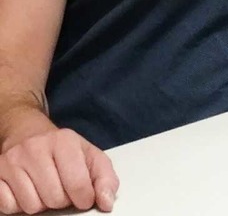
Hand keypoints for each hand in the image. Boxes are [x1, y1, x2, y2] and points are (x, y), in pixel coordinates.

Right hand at [0, 129, 117, 213]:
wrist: (28, 134)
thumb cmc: (63, 150)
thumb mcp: (90, 156)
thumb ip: (105, 179)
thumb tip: (106, 202)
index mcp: (64, 141)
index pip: (78, 184)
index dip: (84, 198)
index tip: (84, 197)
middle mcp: (35, 148)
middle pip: (54, 198)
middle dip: (61, 200)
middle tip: (60, 188)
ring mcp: (11, 161)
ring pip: (31, 205)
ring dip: (40, 203)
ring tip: (43, 187)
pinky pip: (8, 206)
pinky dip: (18, 205)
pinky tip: (26, 190)